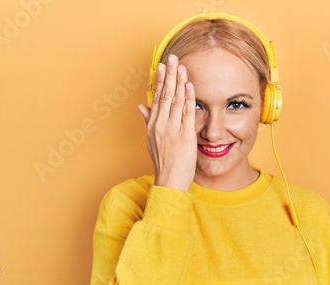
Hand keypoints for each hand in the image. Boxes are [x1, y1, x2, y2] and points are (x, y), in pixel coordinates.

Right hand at [138, 54, 196, 191]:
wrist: (169, 181)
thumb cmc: (163, 163)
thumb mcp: (151, 141)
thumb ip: (147, 121)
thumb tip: (140, 105)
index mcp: (153, 126)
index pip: (156, 98)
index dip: (160, 81)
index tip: (162, 66)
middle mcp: (160, 125)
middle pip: (165, 95)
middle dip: (169, 75)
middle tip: (173, 58)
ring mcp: (172, 130)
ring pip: (175, 101)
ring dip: (179, 82)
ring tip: (181, 66)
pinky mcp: (185, 136)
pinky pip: (186, 113)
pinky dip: (188, 98)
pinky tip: (189, 85)